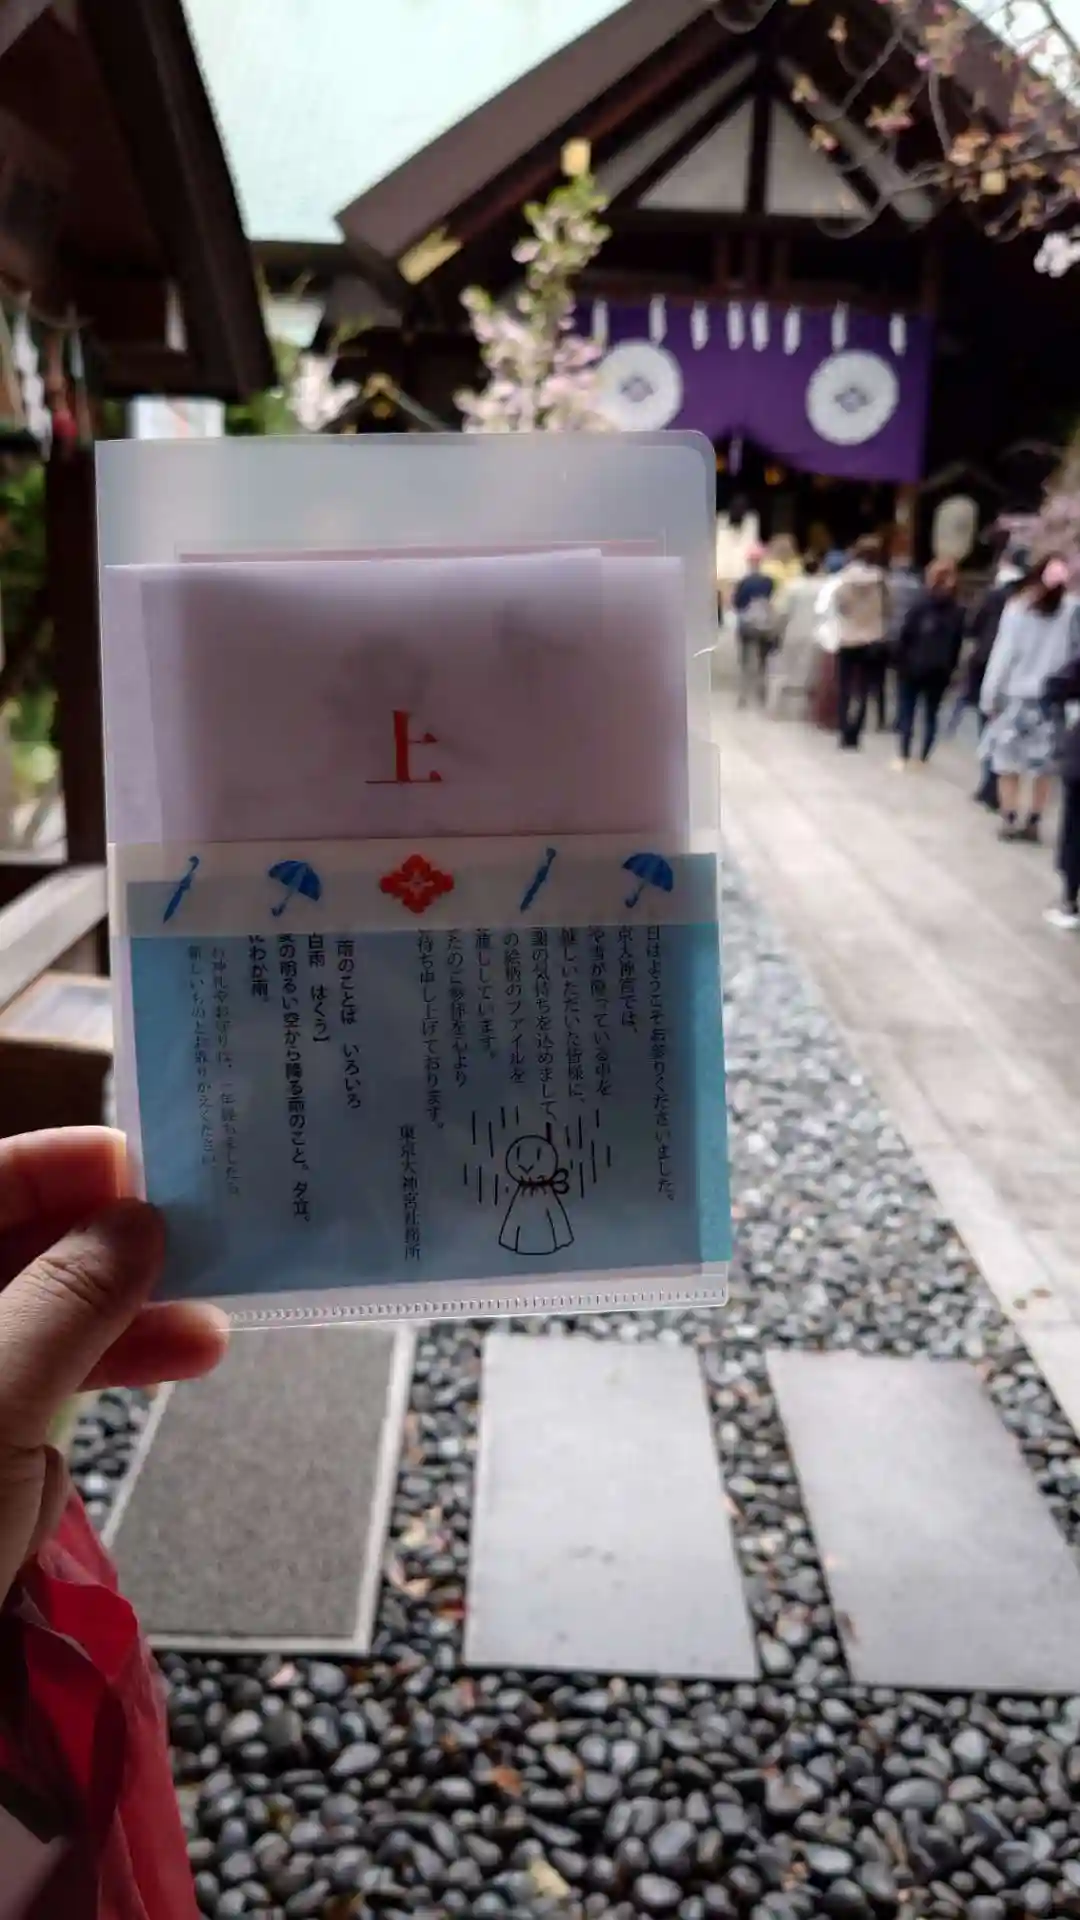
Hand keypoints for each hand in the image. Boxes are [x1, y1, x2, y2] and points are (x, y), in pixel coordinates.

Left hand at [0, 1128, 228, 1601]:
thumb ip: (64, 1298)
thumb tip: (137, 1220)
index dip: (50, 1163)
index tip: (140, 1161)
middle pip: (13, 1246)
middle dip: (103, 1236)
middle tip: (195, 1232)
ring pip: (43, 1313)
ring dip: (127, 1304)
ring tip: (214, 1312)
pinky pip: (54, 1373)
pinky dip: (115, 1360)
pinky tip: (187, 1353)